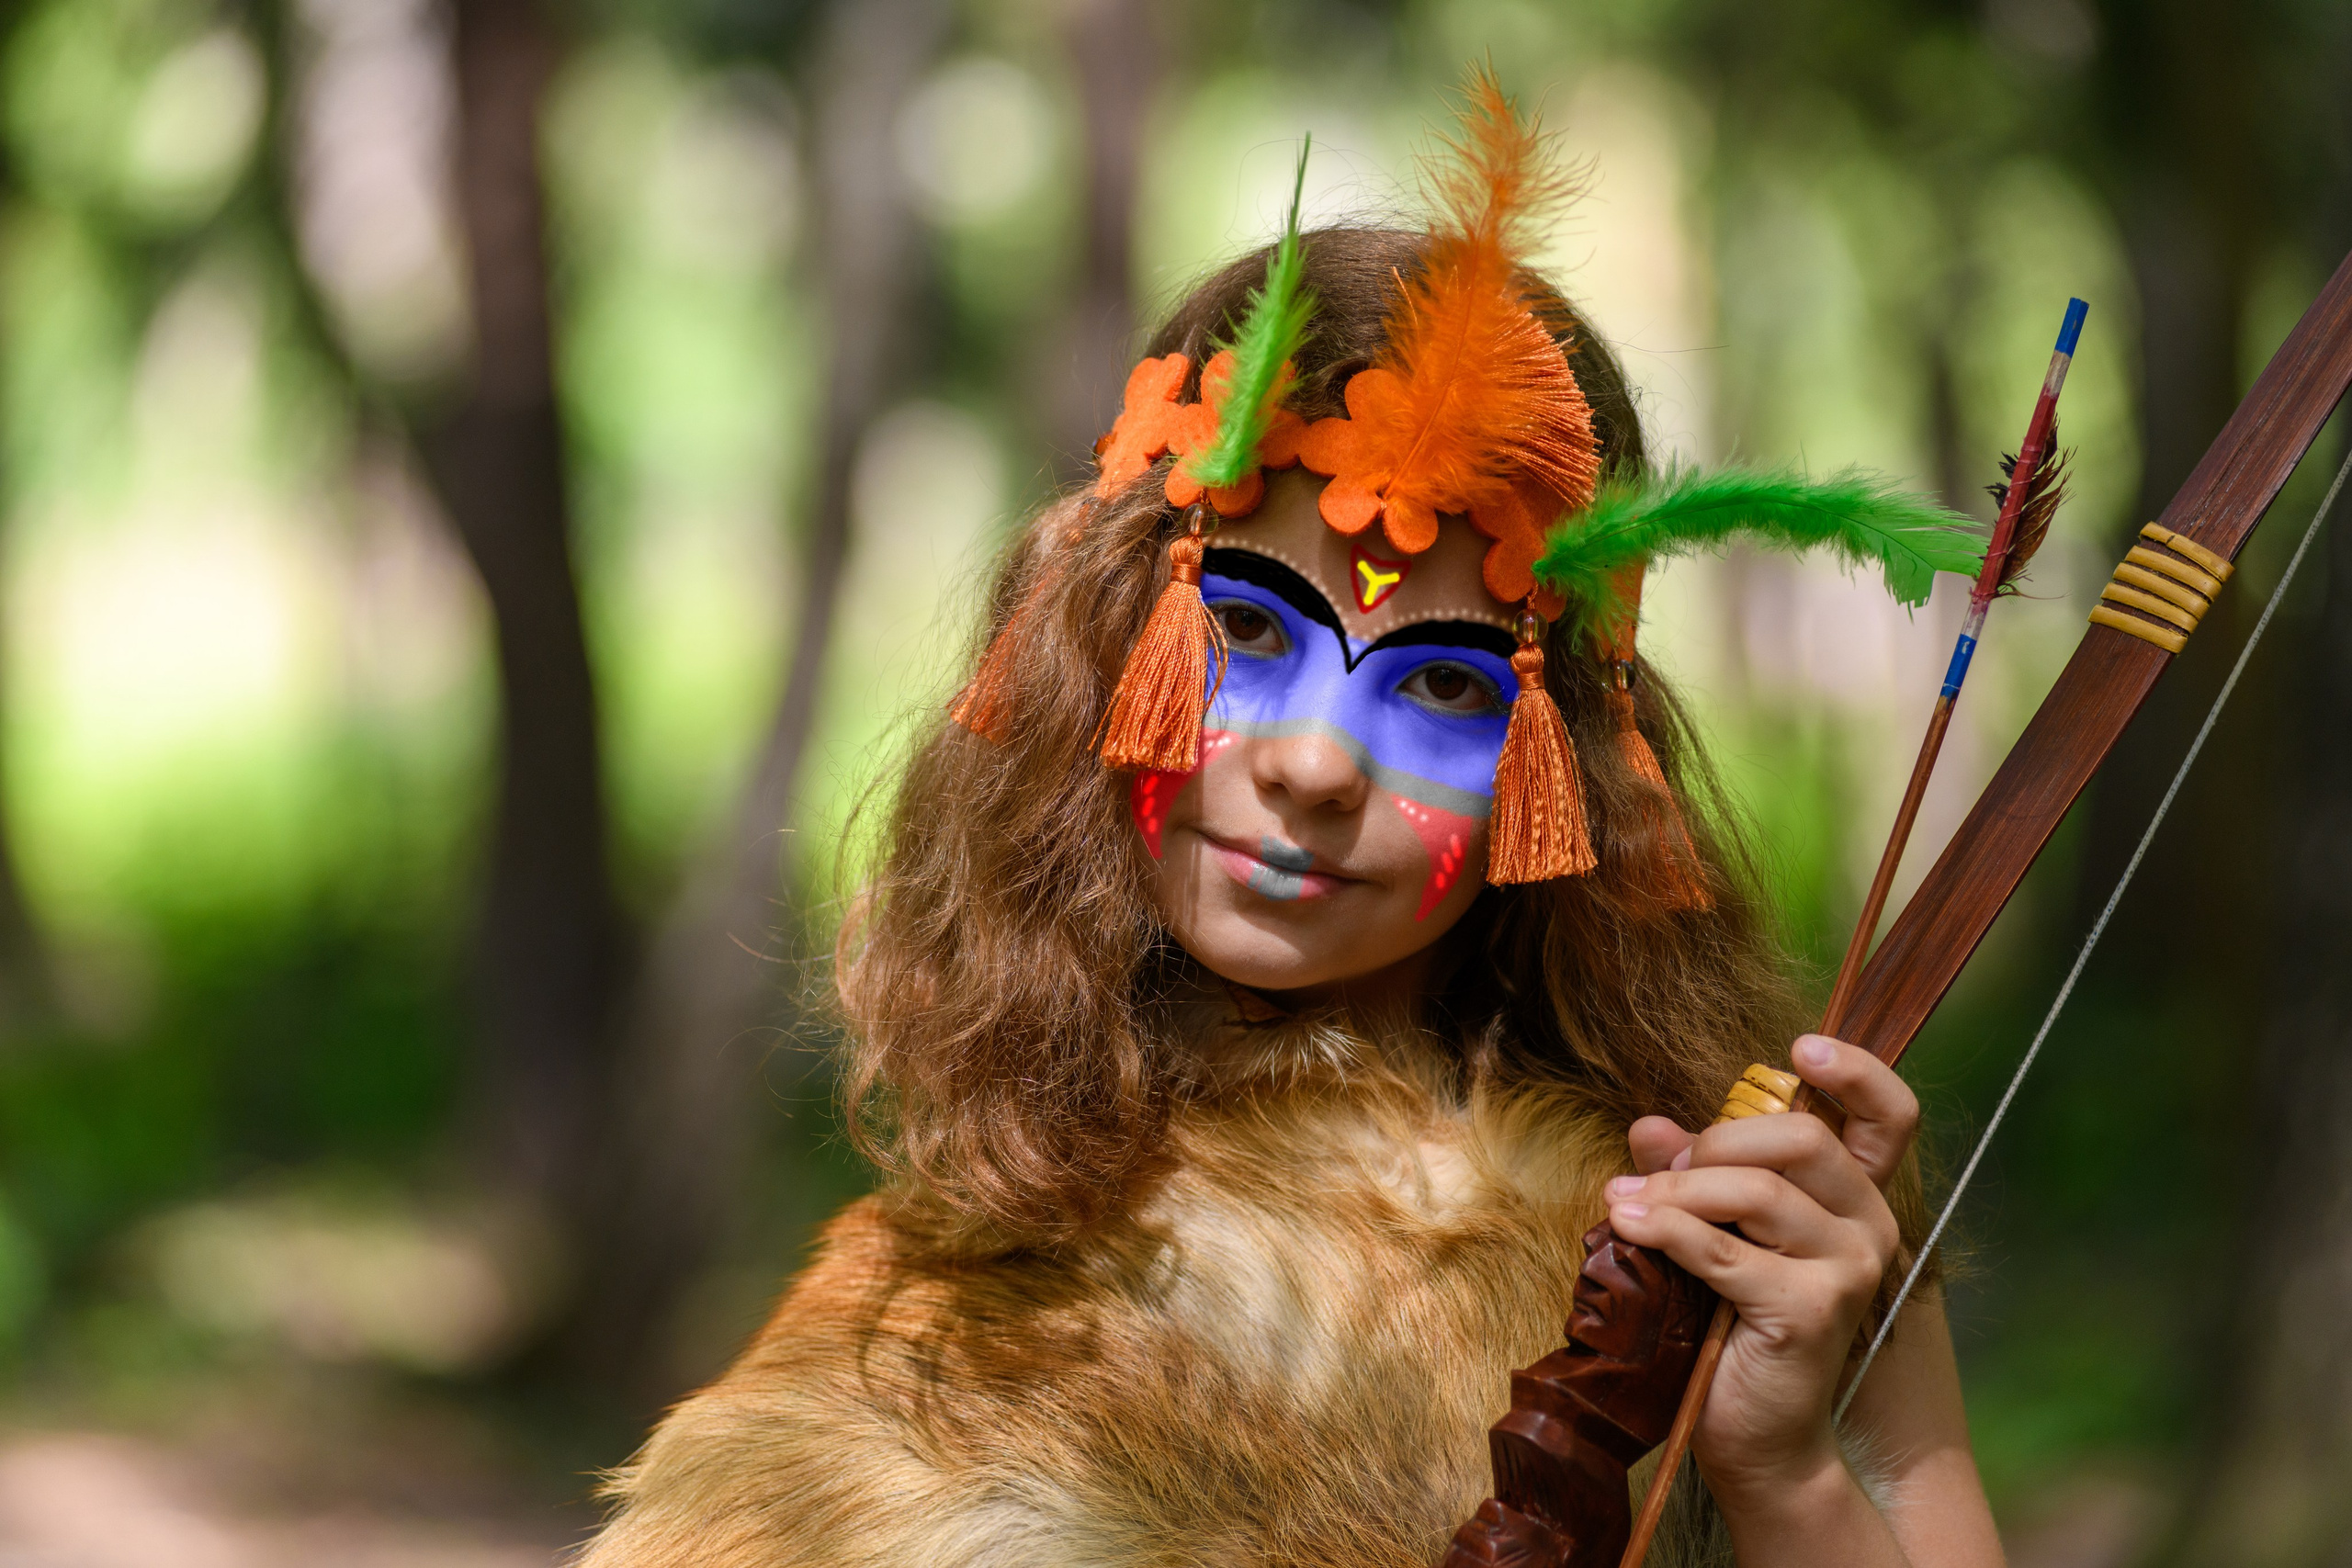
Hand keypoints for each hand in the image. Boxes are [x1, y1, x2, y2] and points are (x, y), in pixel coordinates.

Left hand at [1600, 1035, 1917, 1507]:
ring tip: (1623, 1205)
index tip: (1801, 1047)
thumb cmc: (1734, 1329)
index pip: (1890, 1116)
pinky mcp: (1813, 1310)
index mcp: (1855, 1197)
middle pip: (1800, 1138)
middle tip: (1658, 1173)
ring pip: (1758, 1192)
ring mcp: (1849, 1269)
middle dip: (1714, 1143)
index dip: (1856, 1070)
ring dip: (1677, 1191)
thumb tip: (1650, 1124)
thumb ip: (1693, 1174)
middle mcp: (1870, 1226)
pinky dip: (1667, 1231)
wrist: (1758, 1434)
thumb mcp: (1714, 1234)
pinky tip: (1628, 1226)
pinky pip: (1725, 1250)